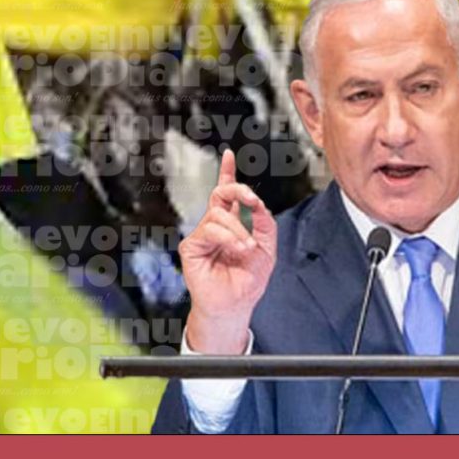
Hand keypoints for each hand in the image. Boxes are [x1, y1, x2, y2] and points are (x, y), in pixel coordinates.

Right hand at [179, 150, 277, 353]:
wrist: (236, 304)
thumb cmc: (249, 280)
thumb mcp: (267, 248)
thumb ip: (265, 223)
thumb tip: (258, 204)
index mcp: (233, 223)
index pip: (228, 193)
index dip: (227, 173)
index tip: (229, 154)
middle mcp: (215, 225)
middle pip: (221, 193)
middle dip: (237, 189)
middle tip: (252, 200)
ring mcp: (202, 234)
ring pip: (219, 214)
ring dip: (238, 230)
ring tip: (246, 248)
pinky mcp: (191, 246)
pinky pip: (209, 230)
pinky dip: (228, 238)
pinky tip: (237, 249)